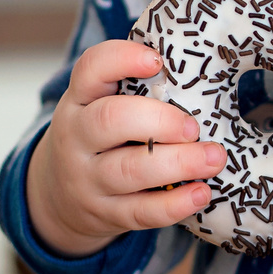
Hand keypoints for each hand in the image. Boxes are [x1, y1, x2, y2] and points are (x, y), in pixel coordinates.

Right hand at [26, 39, 223, 257]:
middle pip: (109, 121)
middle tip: (193, 125)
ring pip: (129, 170)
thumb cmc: (98, 139)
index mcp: (79, 100)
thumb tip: (200, 62)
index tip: (157, 60)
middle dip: (158, 120)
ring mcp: (88, 179)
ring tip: (214, 157)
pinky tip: (201, 192)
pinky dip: (174, 203)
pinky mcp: (106, 214)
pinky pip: (141, 211)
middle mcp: (76, 137)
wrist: (58, 197)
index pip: (90, 69)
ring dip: (178, 162)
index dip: (122, 59)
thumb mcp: (100, 106)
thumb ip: (135, 87)